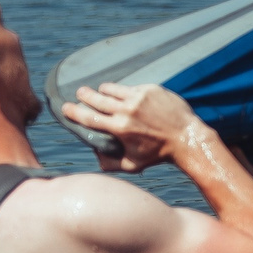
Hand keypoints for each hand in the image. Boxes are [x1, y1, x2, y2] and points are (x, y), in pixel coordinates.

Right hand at [62, 82, 207, 173]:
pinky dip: (126, 90)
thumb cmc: (159, 154)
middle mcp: (127, 110)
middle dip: (85, 94)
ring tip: (102, 90)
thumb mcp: (132, 165)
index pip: (89, 117)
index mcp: (119, 128)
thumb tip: (95, 154)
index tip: (65, 107)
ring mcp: (140, 97)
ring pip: (113, 89)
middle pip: (97, 98)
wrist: (187, 138)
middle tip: (80, 92)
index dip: (74, 111)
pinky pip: (132, 87)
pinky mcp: (152, 89)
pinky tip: (126, 93)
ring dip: (105, 90)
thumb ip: (110, 163)